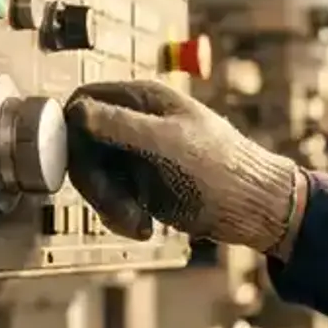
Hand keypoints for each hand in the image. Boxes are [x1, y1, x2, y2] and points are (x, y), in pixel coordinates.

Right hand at [64, 78, 301, 251]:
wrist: (255, 209)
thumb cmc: (222, 169)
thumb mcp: (168, 143)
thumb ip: (122, 126)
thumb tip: (78, 110)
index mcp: (143, 100)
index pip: (84, 102)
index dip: (73, 131)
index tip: (76, 161)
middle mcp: (136, 124)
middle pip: (83, 146)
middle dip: (95, 180)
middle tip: (113, 205)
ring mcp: (138, 156)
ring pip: (96, 177)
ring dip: (109, 204)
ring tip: (136, 224)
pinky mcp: (143, 186)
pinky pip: (113, 198)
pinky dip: (121, 216)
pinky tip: (144, 227)